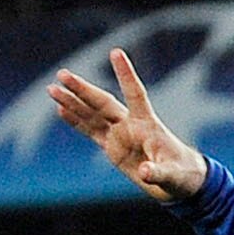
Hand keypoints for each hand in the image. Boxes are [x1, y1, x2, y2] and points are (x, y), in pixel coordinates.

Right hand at [47, 50, 209, 204]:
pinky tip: (60, 110)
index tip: (116, 52)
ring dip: (73, 102)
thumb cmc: (181, 174)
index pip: (135, 93)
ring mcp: (119, 135)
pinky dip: (76, 122)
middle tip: (62, 74)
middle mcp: (130, 125)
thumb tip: (145, 173)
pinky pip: (91, 132)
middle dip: (83, 89)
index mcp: (147, 124)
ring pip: (92, 114)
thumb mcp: (172, 176)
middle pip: (103, 102)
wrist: (179, 183)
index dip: (125, 74)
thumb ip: (159, 172)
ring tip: (52, 90)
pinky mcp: (112, 148)